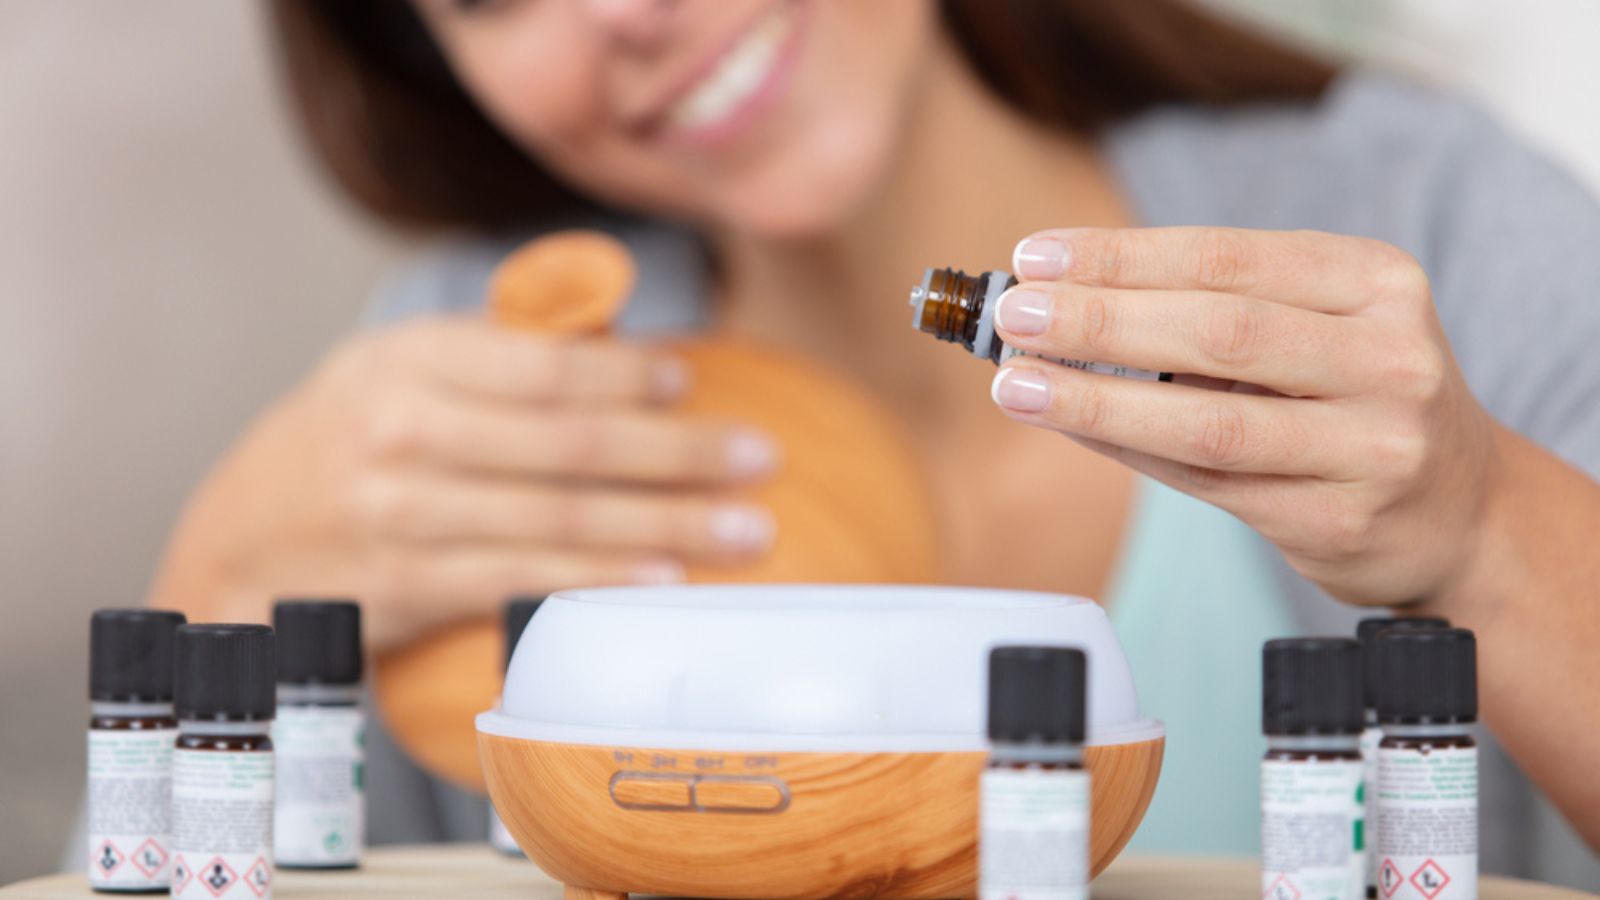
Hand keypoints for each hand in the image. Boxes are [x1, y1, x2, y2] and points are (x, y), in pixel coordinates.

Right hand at [149, 317, 778, 648]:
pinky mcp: (408, 585)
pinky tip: (664, 579)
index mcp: (409, 359)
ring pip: (559, 517)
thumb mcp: (395, 373)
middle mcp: (403, 429)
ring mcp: (402, 511)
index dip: (627, 374)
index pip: (541, 363)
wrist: (233, 548)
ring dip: (665, 524)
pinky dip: (600, 582)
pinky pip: (523, 581)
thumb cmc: (339, 448)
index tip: (693, 382)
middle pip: (570, 440)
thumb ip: (496, 356)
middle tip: (758, 459)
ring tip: (744, 529)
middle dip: (679, 451)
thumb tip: (621, 343)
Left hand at [990, 226, 1499, 606]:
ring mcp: (1371, 447)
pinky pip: (1207, 482)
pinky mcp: (1338, 521)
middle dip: (1101, 321)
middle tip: (1015, 316)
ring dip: (1097, 399)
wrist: (1461, 510)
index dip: (1123, 256)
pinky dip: (1128, 449)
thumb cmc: (1358, 397)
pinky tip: (1072, 426)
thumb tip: (1062, 296)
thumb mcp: (1323, 323)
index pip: (1228, 256)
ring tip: (1019, 383)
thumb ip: (1213, 305)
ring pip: (1207, 421)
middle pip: (1219, 332)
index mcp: (1376, 283)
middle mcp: (1387, 360)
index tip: (1037, 257)